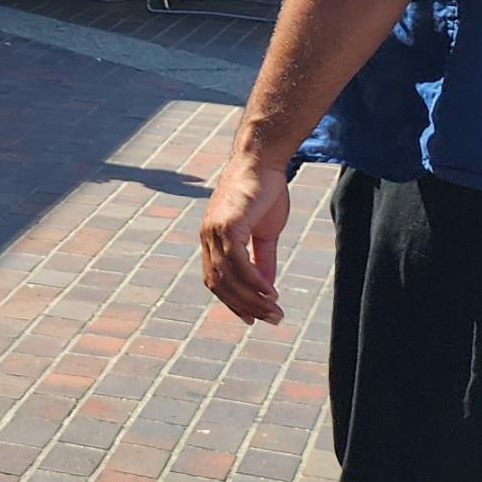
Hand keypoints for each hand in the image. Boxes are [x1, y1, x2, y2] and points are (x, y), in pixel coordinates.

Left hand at [198, 150, 292, 325]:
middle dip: (246, 306)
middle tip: (272, 319)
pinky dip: (252, 279)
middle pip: (220, 284)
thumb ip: (262, 259)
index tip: (253, 319)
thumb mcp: (264, 233)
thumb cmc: (262, 194)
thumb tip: (267, 286)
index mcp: (212, 240)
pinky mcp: (227, 224)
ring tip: (274, 310)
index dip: (233, 302)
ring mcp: (214, 231)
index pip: (216, 280)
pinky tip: (269, 291)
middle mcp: (207, 238)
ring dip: (251, 298)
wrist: (261, 162)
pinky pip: (237, 260)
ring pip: (228, 276)